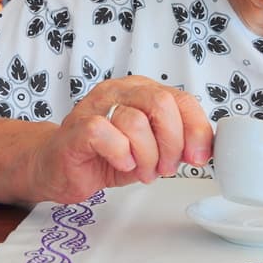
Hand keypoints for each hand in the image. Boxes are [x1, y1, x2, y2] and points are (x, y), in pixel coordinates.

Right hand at [28, 75, 212, 203]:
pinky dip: (120, 153)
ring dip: (146, 156)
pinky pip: (105, 132)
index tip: (197, 157)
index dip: (196, 129)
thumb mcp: (151, 149)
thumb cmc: (105, 156)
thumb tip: (205, 149)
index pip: (181, 99)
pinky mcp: (77, 126)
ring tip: (141, 170)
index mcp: (143, 92)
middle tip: (164, 168)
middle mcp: (122, 91)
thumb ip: (176, 142)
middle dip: (171, 143)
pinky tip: (121, 164)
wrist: (57, 167)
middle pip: (162, 104)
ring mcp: (96, 105)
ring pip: (136, 121)